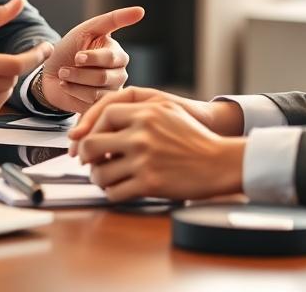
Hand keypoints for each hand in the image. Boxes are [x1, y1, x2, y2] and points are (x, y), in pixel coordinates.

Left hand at [37, 7, 143, 113]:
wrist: (50, 73)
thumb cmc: (70, 48)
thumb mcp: (88, 29)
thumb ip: (113, 19)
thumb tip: (141, 11)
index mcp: (118, 55)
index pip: (111, 58)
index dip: (92, 58)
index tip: (77, 56)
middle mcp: (119, 74)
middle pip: (104, 77)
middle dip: (79, 72)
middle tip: (64, 69)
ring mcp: (110, 92)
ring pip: (96, 92)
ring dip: (74, 82)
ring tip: (64, 76)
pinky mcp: (100, 106)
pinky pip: (90, 104)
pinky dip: (73, 93)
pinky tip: (68, 86)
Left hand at [74, 100, 245, 201]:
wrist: (220, 162)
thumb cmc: (195, 139)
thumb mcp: (167, 111)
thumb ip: (138, 112)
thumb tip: (106, 121)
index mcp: (145, 112)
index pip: (103, 115)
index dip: (90, 129)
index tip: (87, 139)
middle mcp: (141, 134)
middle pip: (92, 144)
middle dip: (86, 155)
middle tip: (89, 161)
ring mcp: (143, 159)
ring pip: (100, 172)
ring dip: (98, 178)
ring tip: (104, 178)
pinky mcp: (148, 183)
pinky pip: (115, 192)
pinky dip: (112, 193)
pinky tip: (119, 190)